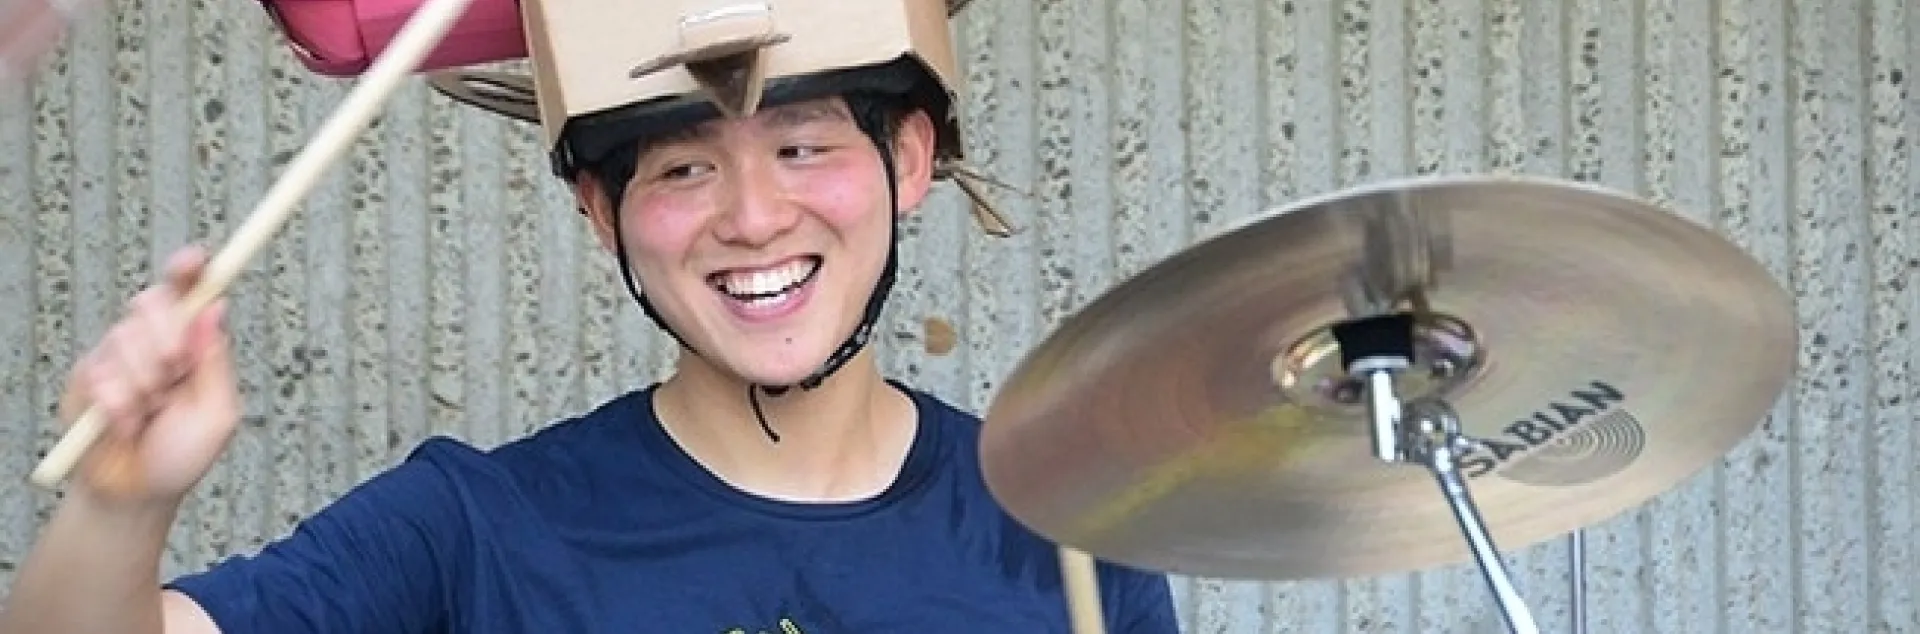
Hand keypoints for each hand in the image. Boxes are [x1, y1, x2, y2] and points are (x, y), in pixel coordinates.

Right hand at [57, 246, 239, 506]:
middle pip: (154, 302)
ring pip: (126, 339)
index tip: (196, 259)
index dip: (190, 268)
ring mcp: (117, 356)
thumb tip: (216, 309)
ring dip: (145, 385)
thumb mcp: (218, 413)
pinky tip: (127, 426)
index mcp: (192, 342)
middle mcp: (154, 340)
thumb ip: (216, 363)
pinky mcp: (86, 376)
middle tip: (175, 378)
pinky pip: (101, 375)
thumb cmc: (182, 453)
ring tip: (151, 414)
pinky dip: (121, 408)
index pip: (189, 292)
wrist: (136, 493)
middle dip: (168, 340)